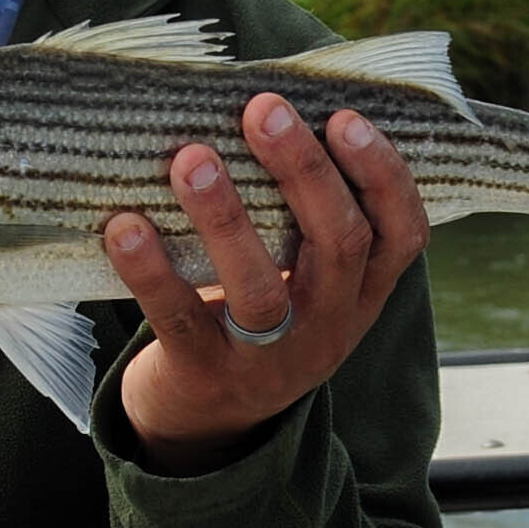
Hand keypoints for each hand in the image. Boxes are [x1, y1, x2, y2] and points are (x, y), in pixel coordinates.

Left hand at [103, 93, 429, 474]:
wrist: (207, 425)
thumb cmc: (255, 315)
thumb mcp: (302, 275)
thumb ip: (301, 212)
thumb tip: (268, 102)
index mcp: (361, 292)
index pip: (403, 233)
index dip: (383, 175)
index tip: (344, 116)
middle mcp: (329, 325)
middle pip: (339, 244)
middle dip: (304, 170)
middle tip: (263, 109)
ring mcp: (271, 358)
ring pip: (263, 288)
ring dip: (226, 217)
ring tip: (191, 158)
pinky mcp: (207, 376)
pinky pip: (182, 321)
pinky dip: (151, 271)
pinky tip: (125, 226)